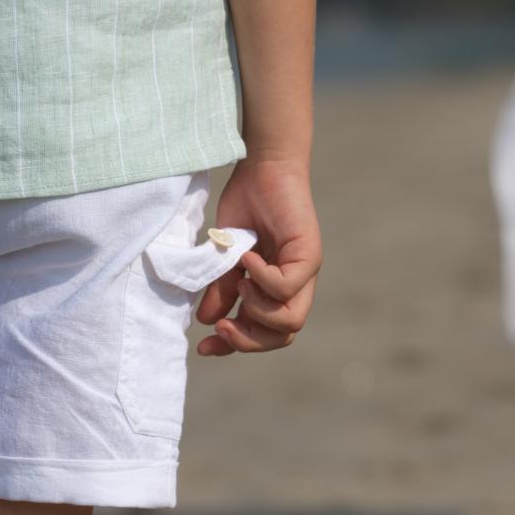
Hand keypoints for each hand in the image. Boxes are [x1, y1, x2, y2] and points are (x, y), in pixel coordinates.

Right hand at [196, 153, 319, 358]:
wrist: (262, 167)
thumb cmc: (247, 206)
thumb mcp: (226, 255)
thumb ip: (222, 289)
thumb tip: (208, 321)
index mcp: (276, 290)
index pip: (264, 333)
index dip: (237, 345)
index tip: (205, 346)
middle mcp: (295, 286)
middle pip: (282, 336)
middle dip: (248, 340)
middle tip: (221, 328)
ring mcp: (306, 272)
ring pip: (292, 321)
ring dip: (257, 310)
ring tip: (241, 286)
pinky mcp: (309, 255)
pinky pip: (287, 286)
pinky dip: (262, 279)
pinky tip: (247, 259)